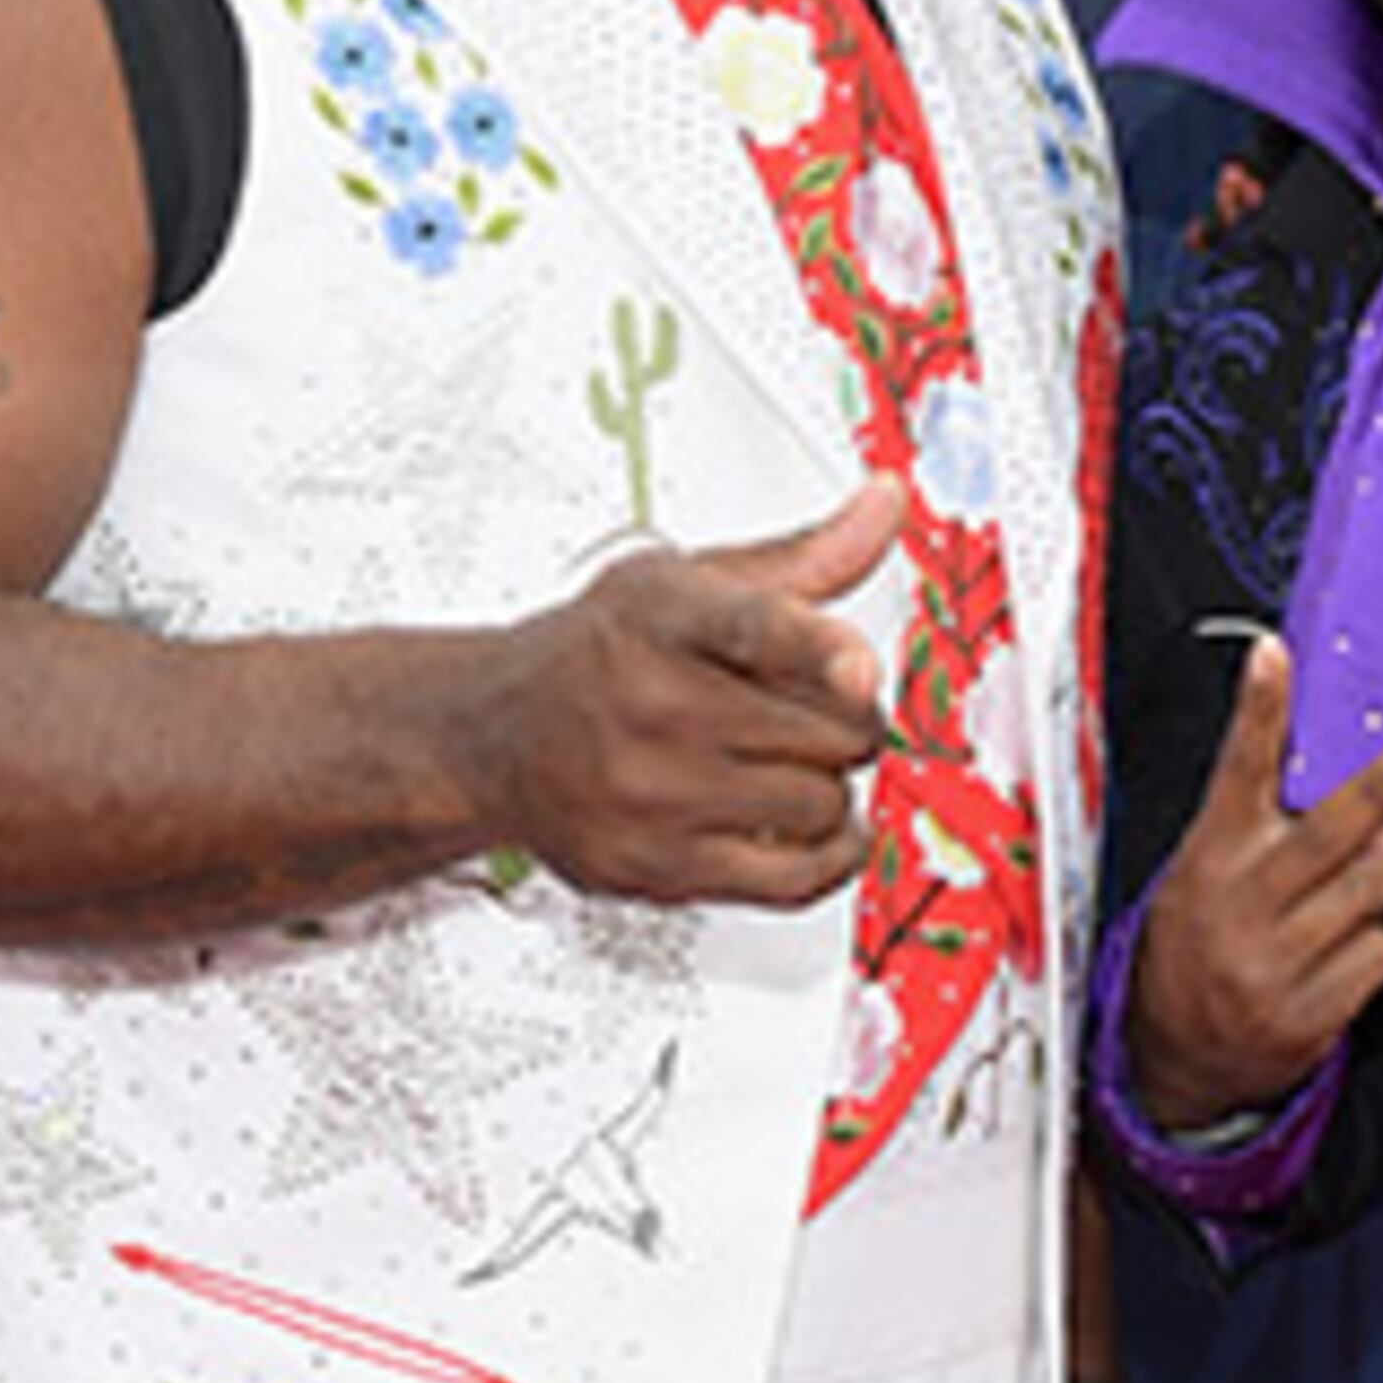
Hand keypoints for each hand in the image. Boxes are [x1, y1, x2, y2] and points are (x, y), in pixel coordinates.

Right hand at [506, 477, 900, 903]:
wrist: (496, 737)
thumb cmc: (601, 655)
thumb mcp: (687, 582)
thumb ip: (801, 556)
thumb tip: (886, 503)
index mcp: (663, 616)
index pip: (754, 627)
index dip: (819, 649)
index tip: (860, 670)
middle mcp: (652, 705)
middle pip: (825, 729)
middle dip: (847, 721)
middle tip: (818, 711)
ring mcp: (651, 794)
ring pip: (818, 804)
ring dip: (831, 788)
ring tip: (793, 764)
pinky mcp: (657, 868)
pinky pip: (792, 880)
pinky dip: (830, 855)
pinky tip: (815, 827)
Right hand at [1128, 636, 1382, 1130]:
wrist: (1171, 1054)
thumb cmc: (1200, 945)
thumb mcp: (1207, 871)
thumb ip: (1264, 827)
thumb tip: (1354, 786)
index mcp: (1213, 857)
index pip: (1237, 772)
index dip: (1258, 711)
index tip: (1273, 656)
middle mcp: (1242, 905)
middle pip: (1324, 836)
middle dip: (1378, 792)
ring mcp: (1273, 964)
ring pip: (1370, 894)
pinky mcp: (1308, 1014)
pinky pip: (1380, 956)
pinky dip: (1382, 946)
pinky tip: (1354, 949)